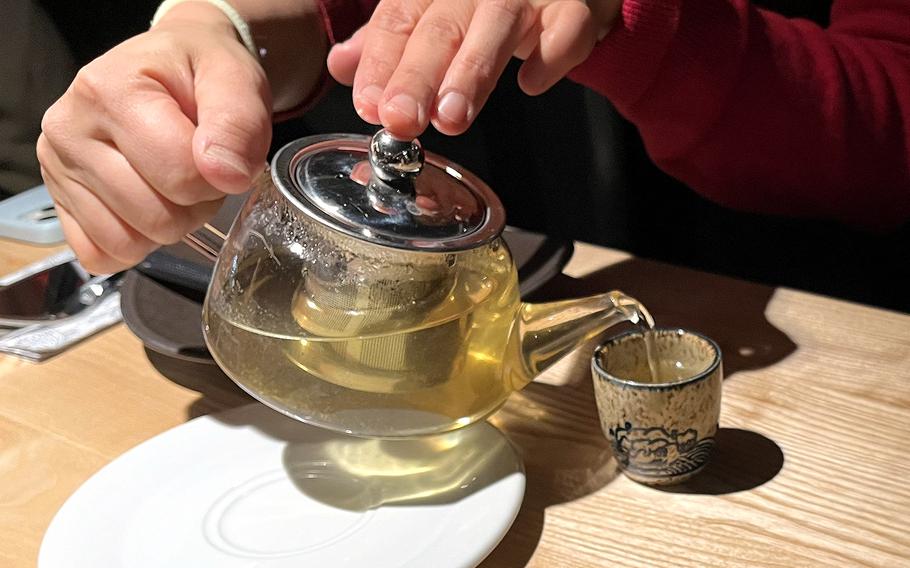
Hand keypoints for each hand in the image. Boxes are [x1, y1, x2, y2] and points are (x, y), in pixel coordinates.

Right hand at [37, 2, 271, 273]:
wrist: (170, 63)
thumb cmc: (200, 70)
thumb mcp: (234, 77)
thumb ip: (238, 122)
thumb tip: (227, 175)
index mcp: (109, 91)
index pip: (180, 175)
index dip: (218, 177)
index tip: (221, 153)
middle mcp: (69, 129)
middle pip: (156, 217)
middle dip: (195, 204)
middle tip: (200, 169)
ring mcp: (57, 169)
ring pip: (128, 243)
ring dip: (169, 226)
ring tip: (175, 183)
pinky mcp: (58, 201)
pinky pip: (100, 254)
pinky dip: (135, 243)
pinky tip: (148, 206)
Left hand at [327, 0, 620, 138]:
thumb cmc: (485, 10)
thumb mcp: (430, 18)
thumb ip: (387, 44)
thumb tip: (339, 66)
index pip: (397, 19)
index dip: (380, 63)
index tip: (369, 105)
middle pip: (440, 26)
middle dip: (418, 75)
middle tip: (402, 119)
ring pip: (497, 24)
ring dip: (472, 72)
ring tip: (451, 118)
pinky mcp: (572, 6)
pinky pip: (567, 26)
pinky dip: (551, 55)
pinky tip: (530, 83)